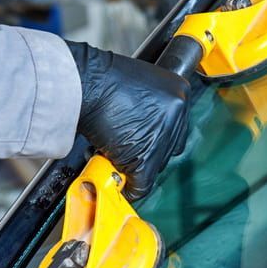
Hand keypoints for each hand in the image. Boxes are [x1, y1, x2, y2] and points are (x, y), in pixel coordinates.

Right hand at [66, 41, 189, 200]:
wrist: (86, 83)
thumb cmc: (102, 80)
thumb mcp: (139, 84)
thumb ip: (151, 106)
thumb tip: (146, 126)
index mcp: (179, 92)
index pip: (177, 127)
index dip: (157, 136)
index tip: (145, 140)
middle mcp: (178, 113)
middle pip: (169, 148)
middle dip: (148, 151)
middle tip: (128, 148)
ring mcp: (164, 135)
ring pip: (156, 165)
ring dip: (136, 165)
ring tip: (116, 155)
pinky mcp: (147, 156)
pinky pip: (143, 183)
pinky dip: (130, 187)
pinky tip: (119, 183)